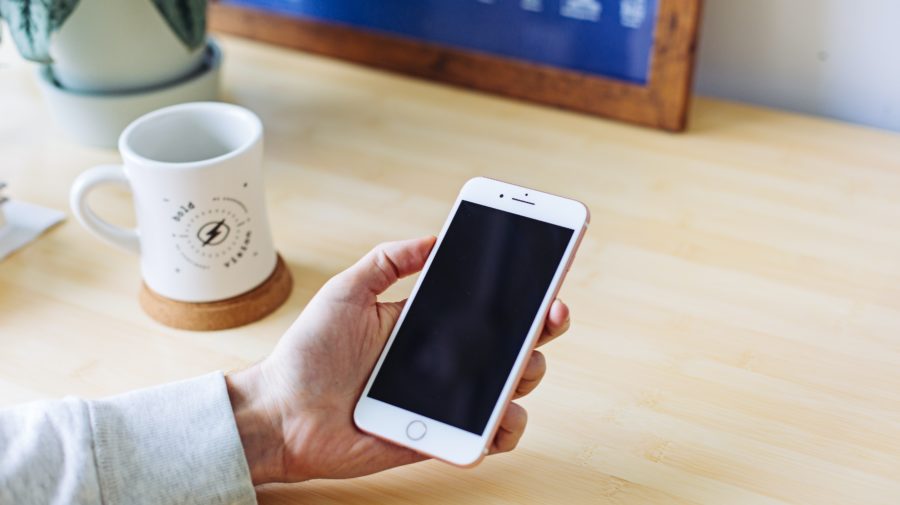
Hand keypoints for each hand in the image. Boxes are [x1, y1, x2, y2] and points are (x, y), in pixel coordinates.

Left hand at [226, 237, 570, 484]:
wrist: (281, 415)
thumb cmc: (307, 354)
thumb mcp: (345, 292)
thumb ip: (387, 260)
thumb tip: (433, 238)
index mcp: (427, 324)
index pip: (486, 307)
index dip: (522, 294)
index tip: (546, 280)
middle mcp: (444, 360)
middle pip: (512, 345)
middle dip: (540, 331)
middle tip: (547, 317)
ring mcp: (445, 400)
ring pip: (510, 389)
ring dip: (525, 376)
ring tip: (516, 368)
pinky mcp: (440, 437)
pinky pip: (487, 437)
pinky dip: (503, 430)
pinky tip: (497, 418)